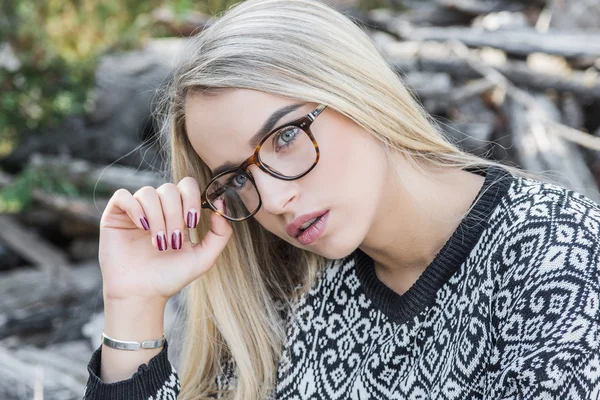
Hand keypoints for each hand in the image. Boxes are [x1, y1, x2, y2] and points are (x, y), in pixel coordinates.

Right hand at [98, 177, 231, 304]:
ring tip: (158, 243)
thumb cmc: (170, 277)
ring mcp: (136, 210)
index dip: (191, 198)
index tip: (192, 223)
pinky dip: (135, 209)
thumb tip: (221, 204)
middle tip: (173, 241)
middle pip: (169, 189)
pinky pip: (123, 196)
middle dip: (174, 215)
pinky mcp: (115, 215)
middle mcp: (157, 208)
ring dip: (157, 218)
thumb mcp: (204, 258)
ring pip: (148, 193)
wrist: (142, 294)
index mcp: (178, 213)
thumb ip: (221, 233)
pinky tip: (142, 227)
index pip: (187, 186)